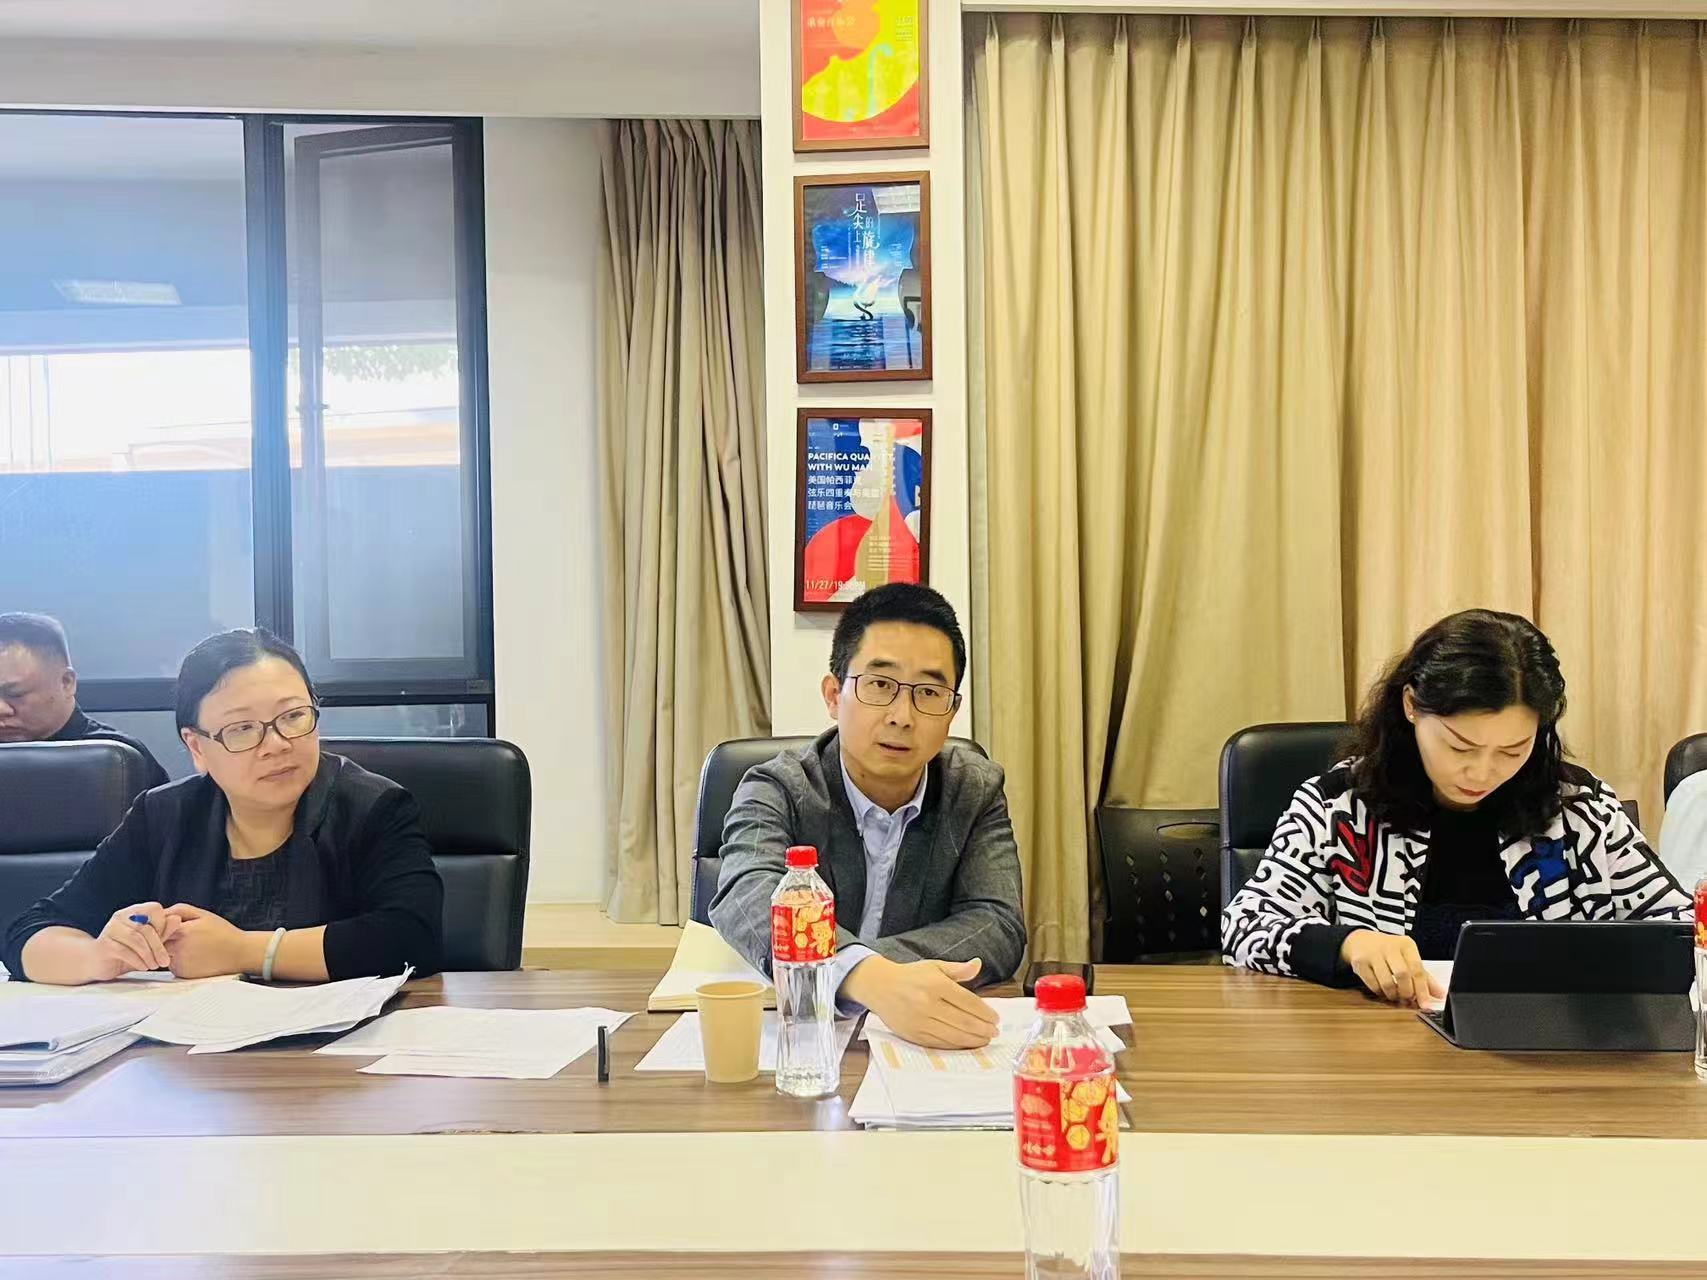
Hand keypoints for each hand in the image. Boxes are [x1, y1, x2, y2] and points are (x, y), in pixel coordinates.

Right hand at [88, 902, 178, 980]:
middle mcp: (121, 916)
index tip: (167, 941)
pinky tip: (143, 967)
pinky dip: (137, 960)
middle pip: (146, 927)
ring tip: (154, 966)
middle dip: (158, 947)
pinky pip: (124, 950)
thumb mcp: (149, 942)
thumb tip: (178, 919)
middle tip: (164, 962)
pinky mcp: (104, 944)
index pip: (154, 908)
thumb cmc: (126, 951)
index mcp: (133, 911)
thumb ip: (163, 932)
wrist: (97, 962)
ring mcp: (111, 929)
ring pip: (136, 938)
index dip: (163, 924)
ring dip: (149, 954)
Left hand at [161, 903, 253, 978]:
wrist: (239, 953)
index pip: (156, 928)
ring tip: (191, 946)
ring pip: (162, 954)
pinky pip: (171, 965)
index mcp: (182, 932)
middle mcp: (178, 949)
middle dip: (163, 939)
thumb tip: (160, 913)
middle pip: (156, 943)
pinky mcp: (182, 974)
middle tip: (181, 936)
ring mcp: (179, 963)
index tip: (166, 925)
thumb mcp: (203, 915)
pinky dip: (178, 960)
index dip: (159, 926)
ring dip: (169, 950)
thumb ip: (179, 910)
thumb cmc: (222, 933)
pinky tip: (194, 957)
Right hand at [843, 955, 1000, 1048]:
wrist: (878, 986)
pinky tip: (965, 1044)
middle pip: (963, 1021)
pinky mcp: (913, 1033)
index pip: (968, 1002)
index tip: (995, 1018)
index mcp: (935, 984)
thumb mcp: (934, 966)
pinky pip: (939, 1043)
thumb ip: (958, 969)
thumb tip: (978, 964)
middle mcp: (927, 1003)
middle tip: (994, 1032)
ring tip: (985, 1040)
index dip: (985, 1012)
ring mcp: (919, 1020)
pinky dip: (955, 1045)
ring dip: (973, 1040)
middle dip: (983, 1029)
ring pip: (953, 1035)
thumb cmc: (909, 976)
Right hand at [1340, 930, 1445, 1007]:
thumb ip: (1424, 977)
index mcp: (1406, 945)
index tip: (1425, 1004)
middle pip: (1402, 975)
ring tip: (1395, 996)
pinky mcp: (1359, 962)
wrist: (1360, 941)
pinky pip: (1373, 985)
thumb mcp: (1408, 958)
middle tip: (1407, 999)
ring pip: (1386, 982)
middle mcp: (1389, 946)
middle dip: (1406, 992)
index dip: (1422, 989)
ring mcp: (1373, 953)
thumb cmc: (1389, 952)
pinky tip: (1383, 991)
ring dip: (1393, 995)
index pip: (1417, 969)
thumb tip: (1441, 995)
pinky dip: (1380, 993)